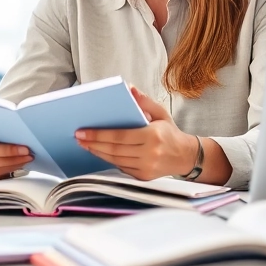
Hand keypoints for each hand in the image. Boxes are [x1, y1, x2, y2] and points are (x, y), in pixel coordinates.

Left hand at [74, 87, 198, 180]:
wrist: (186, 156)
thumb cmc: (170, 132)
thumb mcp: (160, 112)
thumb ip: (144, 101)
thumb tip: (129, 89)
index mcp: (152, 136)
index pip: (119, 136)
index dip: (99, 135)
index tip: (82, 132)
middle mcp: (150, 154)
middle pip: (114, 150)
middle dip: (93, 144)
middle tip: (79, 137)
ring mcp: (146, 167)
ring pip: (115, 160)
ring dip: (98, 152)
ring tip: (85, 144)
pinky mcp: (143, 177)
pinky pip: (121, 168)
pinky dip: (109, 160)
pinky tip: (100, 152)